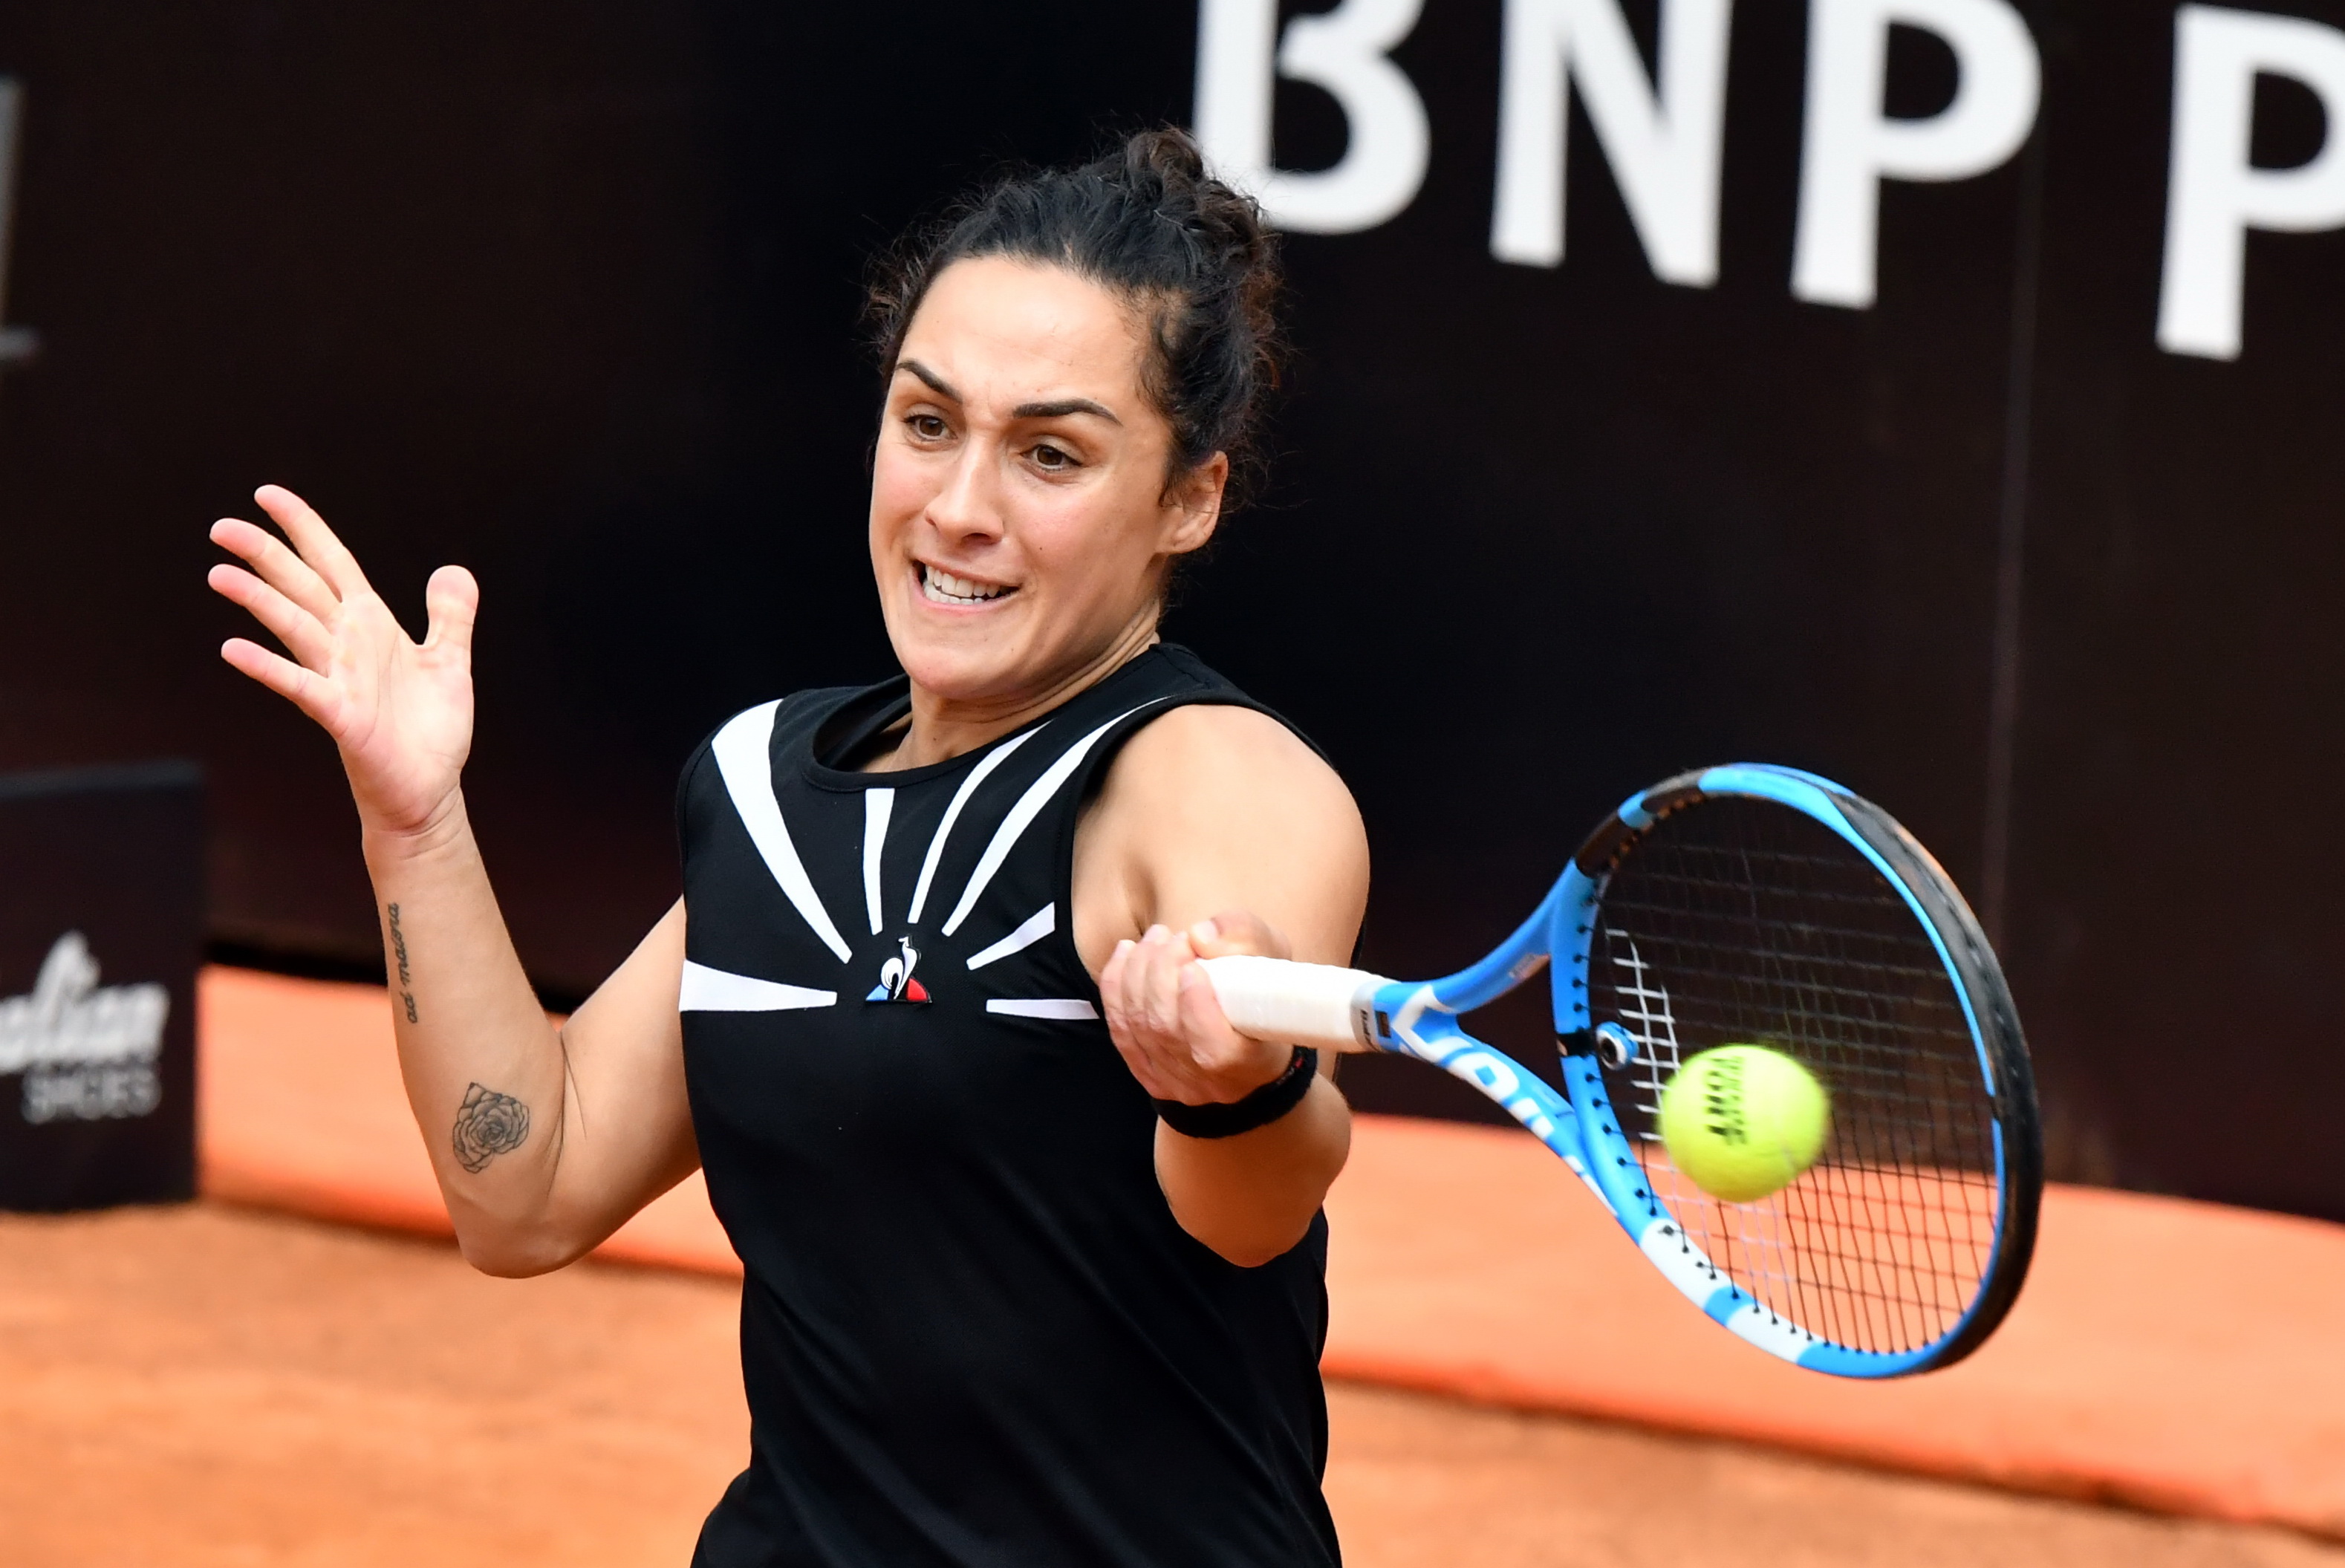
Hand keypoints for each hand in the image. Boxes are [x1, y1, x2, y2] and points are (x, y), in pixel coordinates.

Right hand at [208, 485, 477, 838]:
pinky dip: (269, 668)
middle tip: (219, 526)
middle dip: (264, 555)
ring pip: (294, 628)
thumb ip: (450, 616)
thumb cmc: (430, 729)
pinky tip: (233, 648)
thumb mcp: (449, 661)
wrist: (430, 789)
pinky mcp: (341, 716)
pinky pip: (301, 686)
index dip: (305, 528)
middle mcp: (348, 645)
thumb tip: (453, 570)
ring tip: (219, 573)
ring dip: (259, 600)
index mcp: (371, 625)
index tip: (267, 494)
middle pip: (301, 588)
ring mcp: (339, 679)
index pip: (332, 564)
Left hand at [1101, 911, 1296, 1105]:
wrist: (1248, 1034)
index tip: (1193, 965)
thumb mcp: (1273, 956)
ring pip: (1138, 1026)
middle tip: (1175, 938)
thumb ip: (1245, 938)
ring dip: (1137, 972)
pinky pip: (1120, 1030)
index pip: (1214, 1050)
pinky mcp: (1146, 1071)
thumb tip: (1201, 936)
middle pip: (1166, 1029)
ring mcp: (1171, 1081)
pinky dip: (1116, 987)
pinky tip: (1126, 953)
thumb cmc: (1264, 991)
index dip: (1195, 1006)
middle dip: (1161, 972)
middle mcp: (1206, 1082)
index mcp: (1248, 1063)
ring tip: (1156, 937)